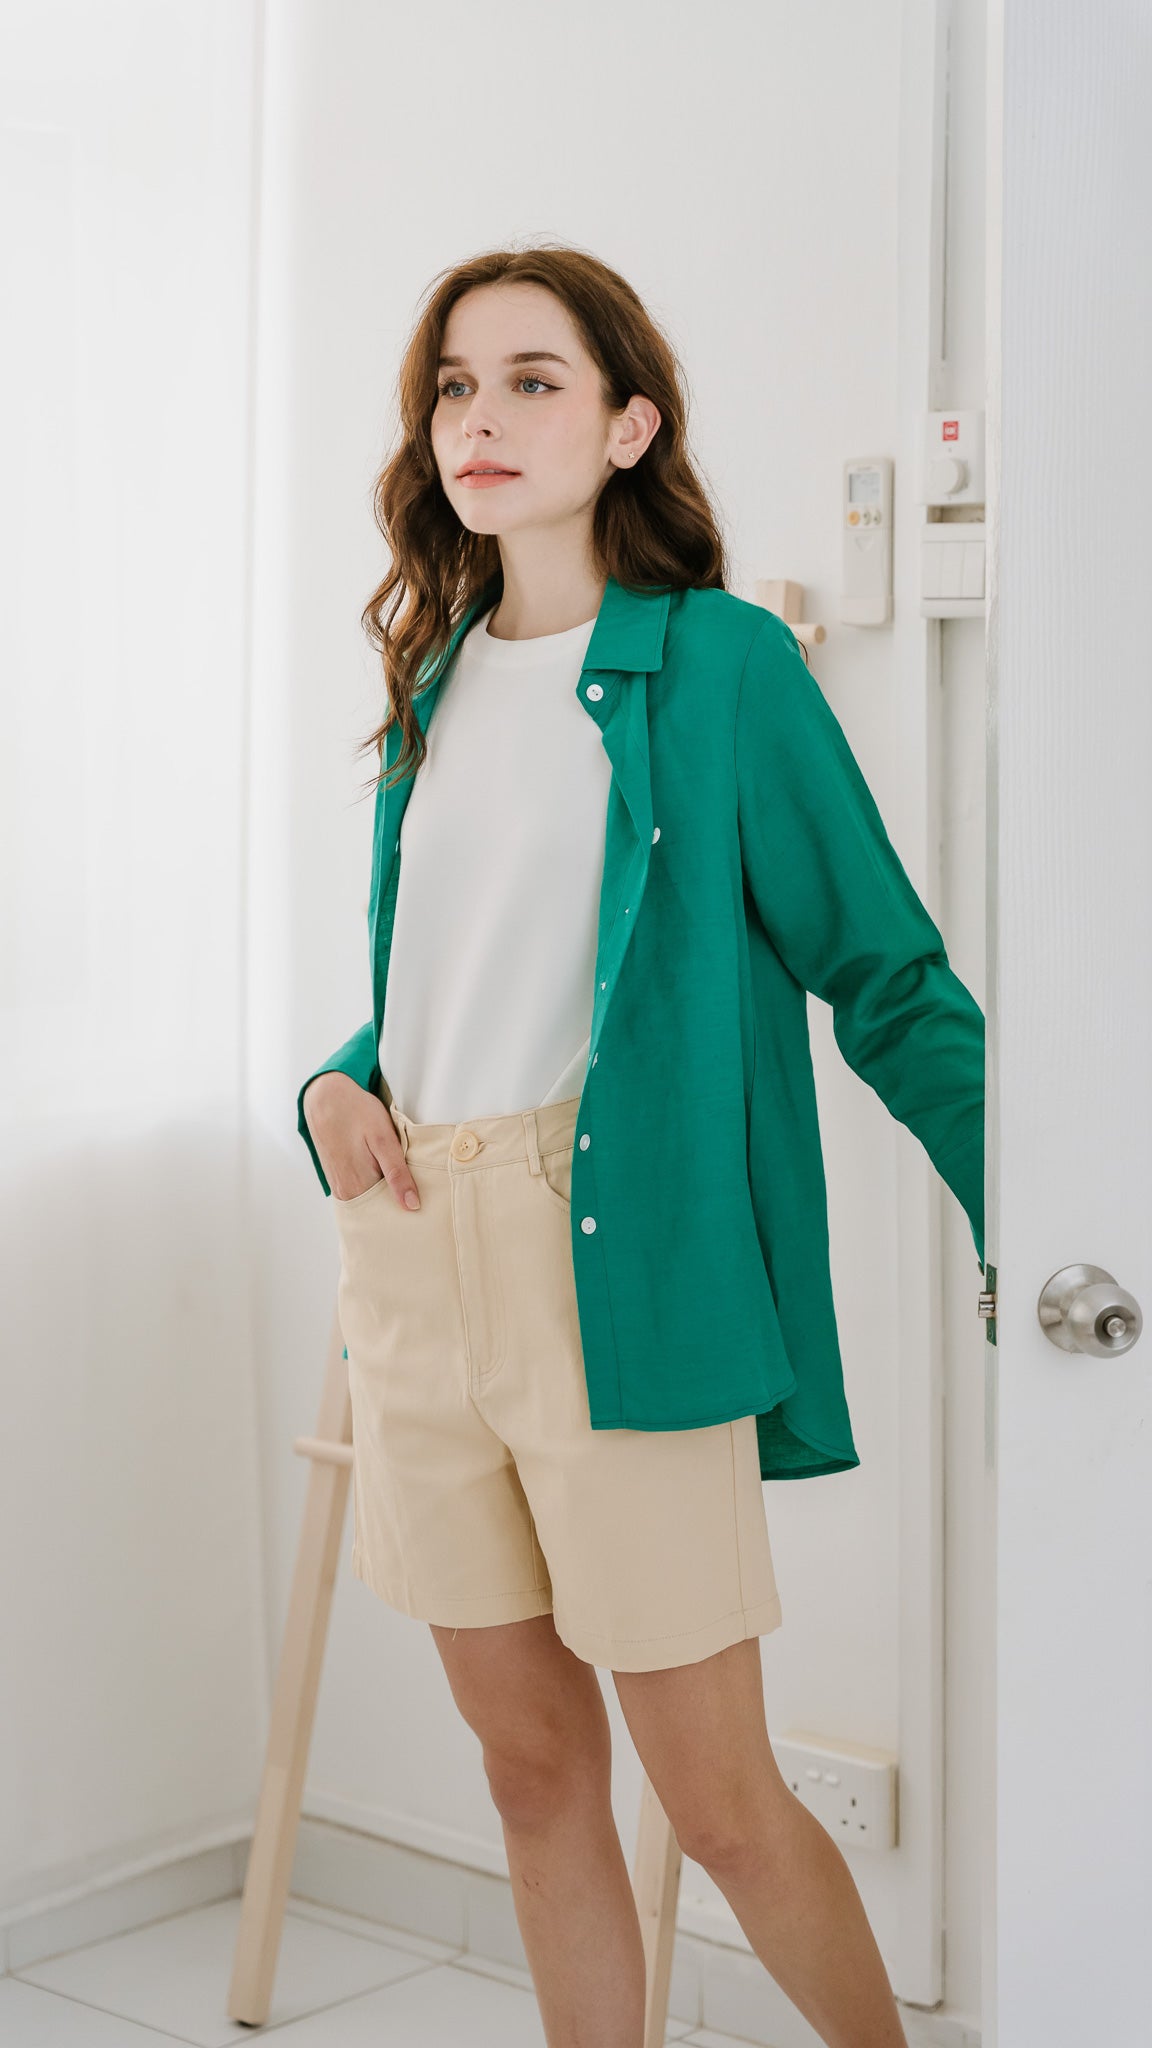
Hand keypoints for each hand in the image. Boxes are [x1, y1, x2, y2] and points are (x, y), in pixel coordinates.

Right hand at [302, 1073, 420, 1208]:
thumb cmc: (357, 1113)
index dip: (408, 1211)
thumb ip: (397, 1174)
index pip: (389, 1214)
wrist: (327, 1096)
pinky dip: (375, 1187)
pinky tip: (386, 1175)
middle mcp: (345, 1192)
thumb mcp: (384, 1140)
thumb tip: (412, 1206)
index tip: (425, 1205)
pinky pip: (361, 1191)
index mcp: (357, 1187)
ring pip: (370, 1200)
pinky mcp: (338, 1177)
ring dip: (387, 1195)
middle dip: (398, 1205)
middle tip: (419, 1193)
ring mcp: (339, 1185)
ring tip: (404, 1183)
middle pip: (378, 1210)